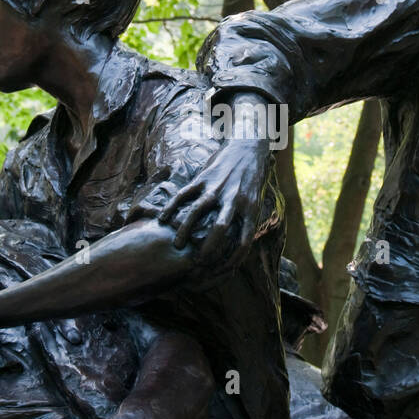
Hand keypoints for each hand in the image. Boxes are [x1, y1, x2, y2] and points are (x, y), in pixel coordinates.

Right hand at [158, 136, 269, 266]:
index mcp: (250, 209)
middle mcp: (234, 199)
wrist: (249, 147)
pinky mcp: (204, 178)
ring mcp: (217, 187)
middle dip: (207, 249)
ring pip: (197, 212)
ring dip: (185, 231)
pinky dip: (172, 207)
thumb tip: (237, 247)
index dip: (233, 260)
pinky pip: (184, 195)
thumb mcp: (256, 202)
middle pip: (219, 229)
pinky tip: (163, 219)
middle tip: (197, 263)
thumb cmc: (252, 180)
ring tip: (177, 246)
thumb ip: (246, 221)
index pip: (243, 241)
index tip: (222, 271)